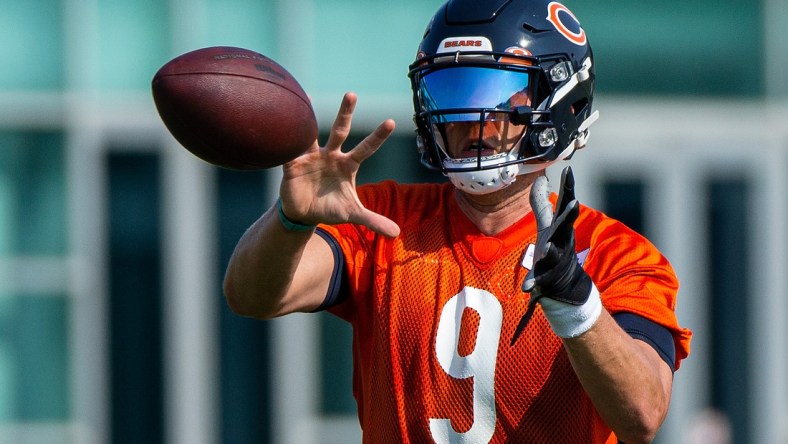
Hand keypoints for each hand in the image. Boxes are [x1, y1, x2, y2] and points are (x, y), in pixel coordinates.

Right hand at [278, 92, 400, 236]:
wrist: (303, 214)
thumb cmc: (330, 208)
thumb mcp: (352, 214)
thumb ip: (373, 220)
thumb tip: (396, 233)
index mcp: (348, 164)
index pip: (366, 148)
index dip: (377, 136)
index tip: (391, 121)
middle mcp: (331, 155)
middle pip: (340, 130)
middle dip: (346, 113)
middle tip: (352, 93)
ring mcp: (312, 156)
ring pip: (312, 133)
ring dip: (310, 116)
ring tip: (309, 96)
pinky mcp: (293, 163)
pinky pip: (290, 148)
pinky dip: (287, 138)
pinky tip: (285, 120)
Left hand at [511, 166, 600, 343]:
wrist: (563, 281)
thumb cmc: (555, 245)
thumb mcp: (547, 222)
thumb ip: (541, 201)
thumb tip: (540, 178)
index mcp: (561, 226)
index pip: (565, 204)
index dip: (567, 187)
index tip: (568, 170)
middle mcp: (562, 241)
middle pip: (566, 226)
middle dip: (569, 215)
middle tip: (573, 203)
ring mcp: (556, 260)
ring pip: (554, 254)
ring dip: (551, 251)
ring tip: (546, 248)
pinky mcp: (546, 277)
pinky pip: (539, 280)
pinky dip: (533, 283)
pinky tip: (527, 287)